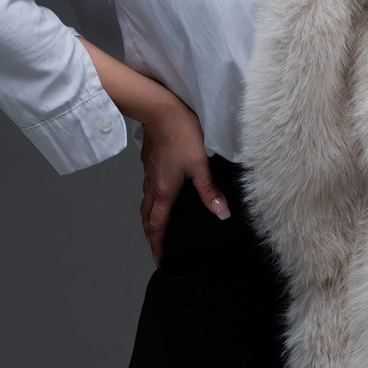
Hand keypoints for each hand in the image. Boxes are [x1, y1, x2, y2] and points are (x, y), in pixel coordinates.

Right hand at [138, 96, 231, 264]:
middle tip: (156, 248)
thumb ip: (210, 192)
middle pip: (147, 217)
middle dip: (151, 235)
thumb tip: (222, 214)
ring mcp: (149, 173)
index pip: (158, 225)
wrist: (160, 109)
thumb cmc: (181, 134)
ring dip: (149, 218)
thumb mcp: (200, 165)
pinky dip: (151, 200)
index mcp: (164, 191)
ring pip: (146, 203)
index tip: (160, 259)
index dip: (158, 244)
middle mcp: (153, 186)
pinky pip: (148, 188)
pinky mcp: (150, 162)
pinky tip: (159, 195)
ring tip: (155, 227)